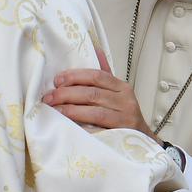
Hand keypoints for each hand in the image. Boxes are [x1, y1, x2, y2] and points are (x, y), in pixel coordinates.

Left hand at [42, 49, 159, 142]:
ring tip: (55, 110)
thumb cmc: (124, 115)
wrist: (142, 143)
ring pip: (95, 112)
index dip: (76, 76)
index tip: (57, 80)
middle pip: (93, 93)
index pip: (97, 76)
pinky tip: (68, 126)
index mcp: (122, 87)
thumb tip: (95, 49)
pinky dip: (82, 128)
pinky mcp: (120, 137)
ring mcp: (124, 120)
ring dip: (71, 110)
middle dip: (68, 94)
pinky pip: (98, 131)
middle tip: (49, 97)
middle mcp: (125, 102)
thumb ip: (104, 74)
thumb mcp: (117, 93)